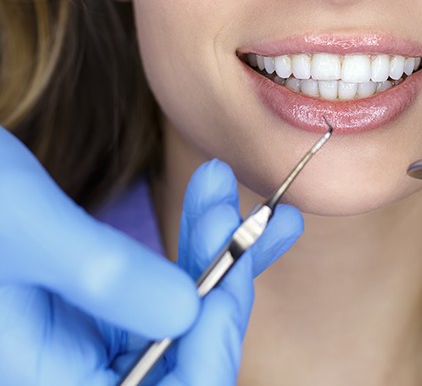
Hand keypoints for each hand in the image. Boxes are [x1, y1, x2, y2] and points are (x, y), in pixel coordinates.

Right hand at [0, 127, 302, 384]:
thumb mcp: (29, 229)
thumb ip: (100, 275)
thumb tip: (188, 311)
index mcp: (46, 378)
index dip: (210, 343)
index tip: (232, 266)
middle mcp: (77, 369)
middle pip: (184, 353)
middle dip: (224, 281)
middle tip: (238, 213)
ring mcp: (96, 335)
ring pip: (185, 312)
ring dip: (222, 253)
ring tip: (244, 201)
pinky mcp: (107, 299)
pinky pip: (171, 281)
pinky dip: (203, 243)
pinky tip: (223, 205)